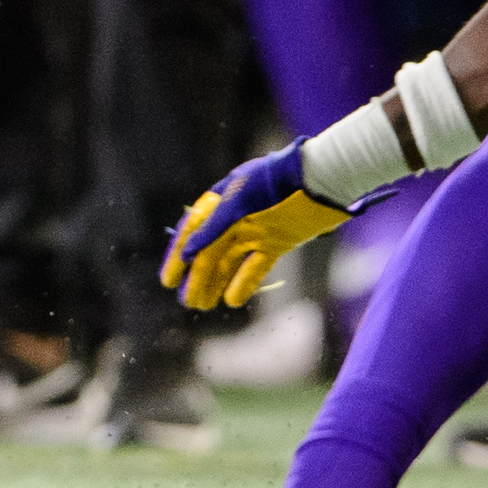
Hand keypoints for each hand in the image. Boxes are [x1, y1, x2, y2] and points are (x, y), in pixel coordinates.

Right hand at [161, 144, 352, 310]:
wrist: (319, 182)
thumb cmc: (276, 184)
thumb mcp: (238, 203)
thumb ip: (212, 228)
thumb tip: (188, 254)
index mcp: (221, 200)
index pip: (192, 232)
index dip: (178, 256)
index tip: (168, 280)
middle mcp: (236, 217)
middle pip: (210, 251)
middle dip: (196, 277)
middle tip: (187, 301)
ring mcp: (256, 231)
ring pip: (229, 262)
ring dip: (215, 283)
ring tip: (203, 305)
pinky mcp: (276, 242)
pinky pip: (254, 266)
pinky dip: (243, 282)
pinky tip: (232, 300)